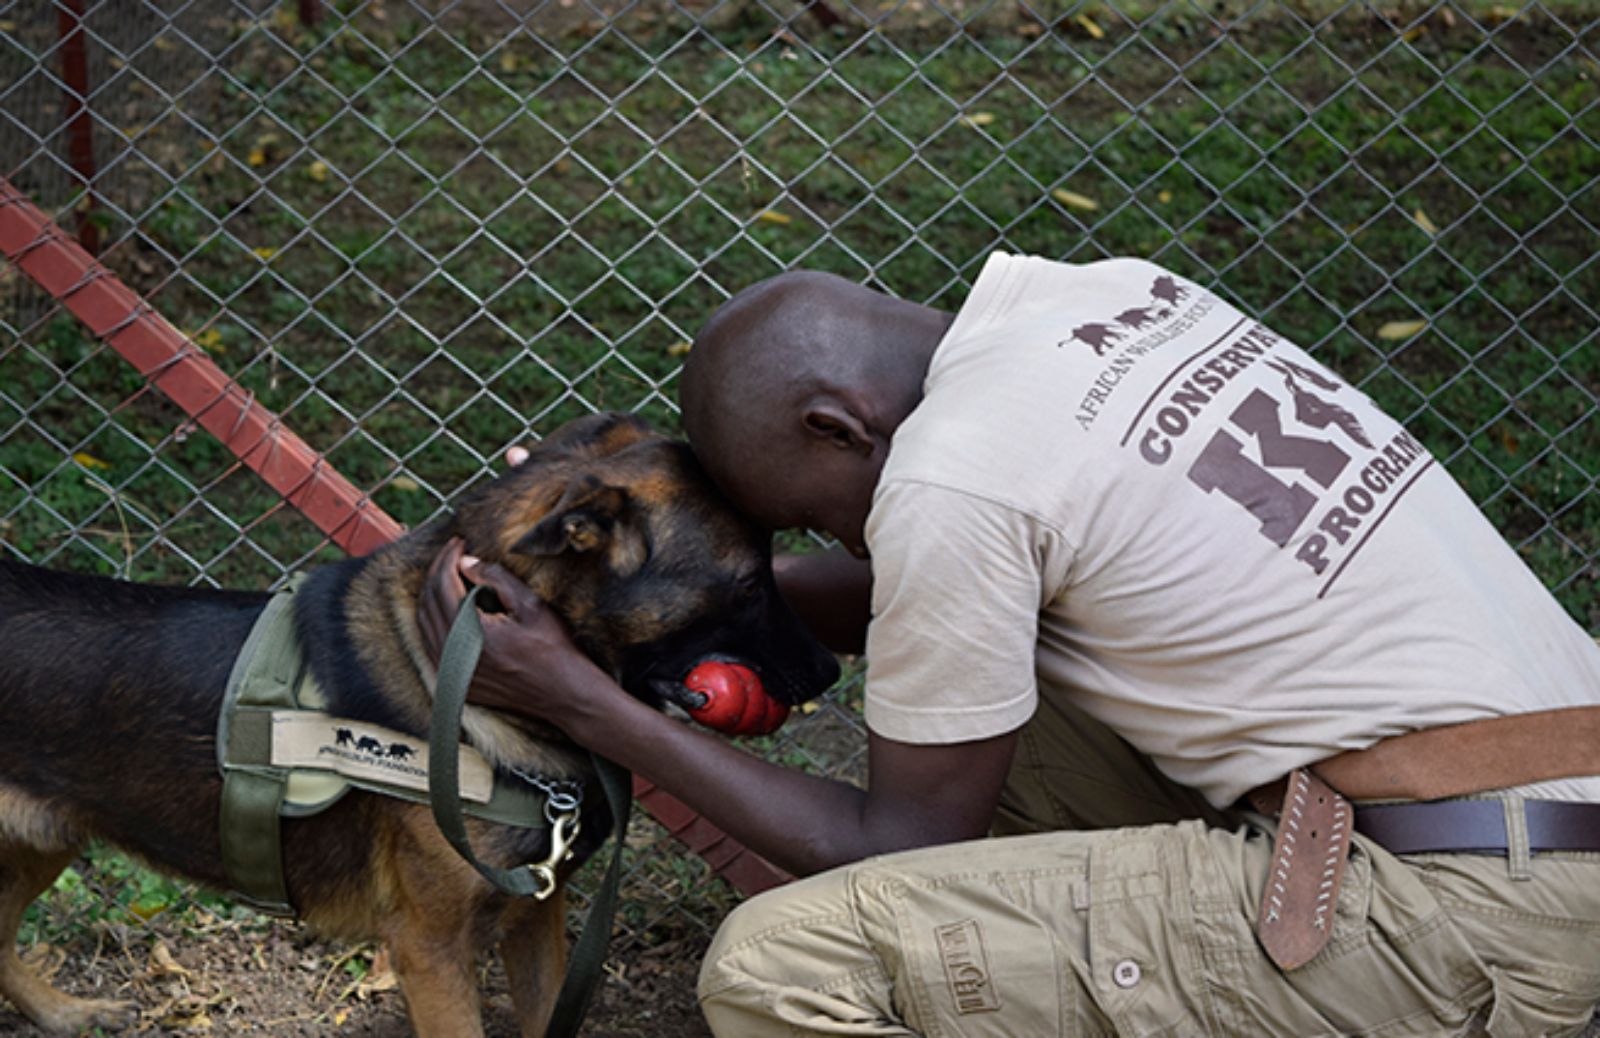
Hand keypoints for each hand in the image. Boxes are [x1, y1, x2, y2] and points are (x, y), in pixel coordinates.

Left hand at [417, 537, 610, 724]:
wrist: (563, 693)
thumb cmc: (553, 648)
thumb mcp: (530, 605)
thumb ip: (496, 579)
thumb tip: (466, 561)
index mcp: (473, 634)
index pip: (444, 585)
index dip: (448, 559)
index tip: (459, 542)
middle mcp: (455, 656)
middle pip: (429, 602)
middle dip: (438, 572)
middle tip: (453, 554)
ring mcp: (452, 673)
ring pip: (425, 623)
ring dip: (432, 595)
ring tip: (448, 574)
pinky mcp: (456, 682)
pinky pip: (431, 644)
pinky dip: (433, 620)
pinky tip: (447, 606)